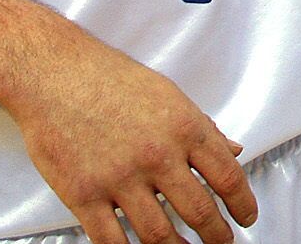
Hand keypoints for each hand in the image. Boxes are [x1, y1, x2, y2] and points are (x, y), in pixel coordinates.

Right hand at [4, 38, 256, 243]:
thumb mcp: (169, 95)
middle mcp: (157, 155)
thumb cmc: (111, 79)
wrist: (55, 75)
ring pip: (159, 234)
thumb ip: (202, 127)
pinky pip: (111, 240)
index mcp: (184, 127)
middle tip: (222, 243)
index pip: (227, 176)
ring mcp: (120, 178)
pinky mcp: (84, 195)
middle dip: (216, 236)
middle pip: (199, 211)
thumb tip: (232, 150)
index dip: (242, 204)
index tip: (245, 217)